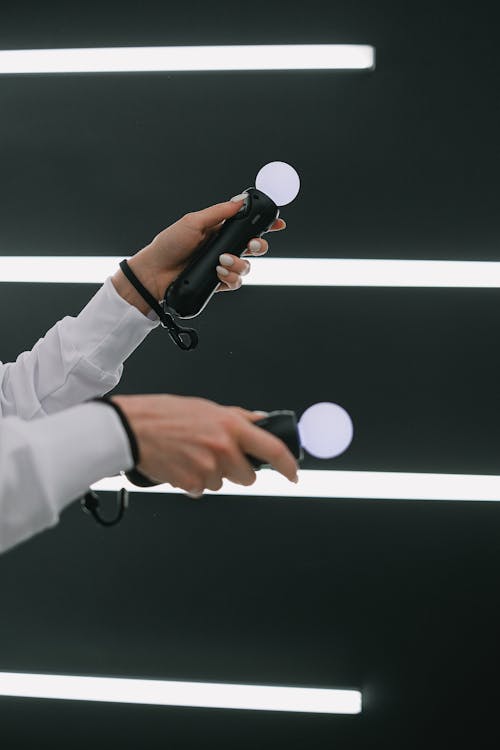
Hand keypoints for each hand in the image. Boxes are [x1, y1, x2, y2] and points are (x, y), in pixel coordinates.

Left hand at [111, 198, 285, 314]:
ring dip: (239, 264)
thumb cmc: (169, 244)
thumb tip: (241, 200)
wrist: (154, 273)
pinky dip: (231, 278)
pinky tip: (219, 274)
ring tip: (222, 262)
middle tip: (252, 246)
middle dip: (259, 246)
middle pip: (254, 247)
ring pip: (247, 267)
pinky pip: (236, 282)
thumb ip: (219, 212)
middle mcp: (223, 247)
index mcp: (219, 229)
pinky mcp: (217, 282)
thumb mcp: (193, 222)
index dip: (265, 225)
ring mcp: (221, 266)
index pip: (247, 225)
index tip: (278, 224)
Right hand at [112, 393, 298, 494]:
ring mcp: (208, 468)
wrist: (131, 428)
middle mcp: (223, 447)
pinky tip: (181, 464)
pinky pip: (201, 490)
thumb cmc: (163, 414)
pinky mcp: (192, 484)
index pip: (273, 449)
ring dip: (212, 474)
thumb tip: (260, 421)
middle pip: (248, 476)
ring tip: (191, 455)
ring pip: (222, 484)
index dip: (288, 465)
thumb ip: (237, 417)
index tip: (293, 473)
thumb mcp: (206, 407)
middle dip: (237, 470)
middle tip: (216, 455)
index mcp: (231, 425)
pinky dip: (193, 481)